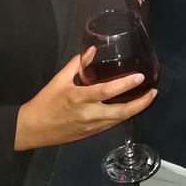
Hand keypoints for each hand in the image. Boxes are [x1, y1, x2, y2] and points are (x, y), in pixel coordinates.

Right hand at [14, 46, 155, 149]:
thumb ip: (77, 64)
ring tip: (147, 98)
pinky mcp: (91, 134)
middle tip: (154, 92)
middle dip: (141, 103)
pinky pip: (112, 124)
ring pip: (119, 120)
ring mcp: (92, 127)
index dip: (125, 84)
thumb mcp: (58, 80)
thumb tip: (92, 50)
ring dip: (136, 110)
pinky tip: (130, 108)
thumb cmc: (45, 102)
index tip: (140, 77)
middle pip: (122, 112)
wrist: (32, 130)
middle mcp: (89, 114)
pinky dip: (123, 115)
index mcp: (79, 98)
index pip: (107, 91)